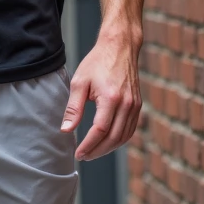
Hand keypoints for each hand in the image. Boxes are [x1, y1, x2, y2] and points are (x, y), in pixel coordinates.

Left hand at [60, 28, 141, 160]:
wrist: (120, 47)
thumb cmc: (98, 62)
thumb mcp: (79, 82)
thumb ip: (73, 108)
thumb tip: (66, 129)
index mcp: (111, 98)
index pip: (100, 130)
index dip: (89, 145)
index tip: (78, 153)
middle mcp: (127, 104)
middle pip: (113, 138)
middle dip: (97, 151)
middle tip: (83, 156)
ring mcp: (135, 105)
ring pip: (124, 136)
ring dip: (108, 148)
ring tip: (93, 152)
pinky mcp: (138, 105)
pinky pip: (130, 129)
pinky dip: (119, 140)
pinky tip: (107, 143)